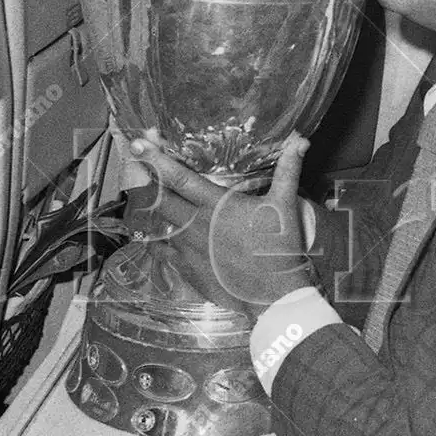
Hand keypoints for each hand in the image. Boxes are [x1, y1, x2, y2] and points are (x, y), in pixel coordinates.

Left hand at [127, 131, 315, 318]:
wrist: (272, 294)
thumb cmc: (279, 247)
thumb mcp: (284, 205)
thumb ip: (288, 170)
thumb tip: (299, 141)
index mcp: (216, 205)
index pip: (178, 177)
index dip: (155, 159)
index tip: (137, 144)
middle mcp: (195, 224)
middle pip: (159, 199)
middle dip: (145, 182)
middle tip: (136, 169)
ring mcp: (187, 249)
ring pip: (159, 224)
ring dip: (153, 211)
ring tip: (148, 200)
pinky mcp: (186, 269)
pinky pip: (163, 252)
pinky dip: (159, 241)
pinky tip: (158, 237)